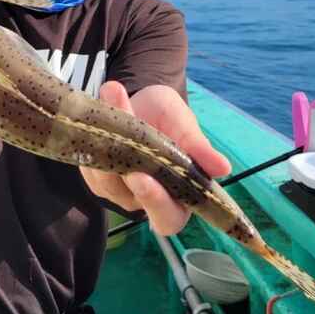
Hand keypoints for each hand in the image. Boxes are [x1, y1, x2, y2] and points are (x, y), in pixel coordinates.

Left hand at [79, 82, 231, 235]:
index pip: (168, 217)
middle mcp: (145, 198)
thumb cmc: (168, 117)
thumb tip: (224, 168)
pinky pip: (90, 165)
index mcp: (176, 195)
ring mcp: (116, 190)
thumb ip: (198, 146)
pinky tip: (102, 109)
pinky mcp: (94, 176)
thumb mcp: (183, 123)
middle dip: (123, 178)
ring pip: (106, 179)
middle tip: (120, 151)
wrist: (138, 100)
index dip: (157, 203)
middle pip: (133, 205)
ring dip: (108, 140)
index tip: (144, 177)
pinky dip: (94, 137)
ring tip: (116, 95)